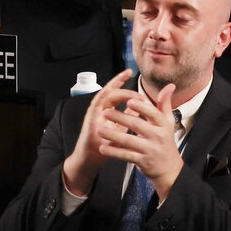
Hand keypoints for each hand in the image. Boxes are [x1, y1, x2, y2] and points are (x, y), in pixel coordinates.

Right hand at [62, 70, 134, 195]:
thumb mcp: (120, 128)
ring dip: (118, 93)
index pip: (114, 91)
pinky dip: (104, 101)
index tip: (130, 71)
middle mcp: (98, 109)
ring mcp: (93, 115)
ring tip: (132, 94)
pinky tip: (112, 96)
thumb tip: (140, 104)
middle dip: (120, 83)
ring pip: (104, 97)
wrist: (91, 160)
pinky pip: (96, 107)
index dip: (121, 81)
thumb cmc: (105, 145)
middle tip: (133, 82)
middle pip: (108, 90)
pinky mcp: (90, 122)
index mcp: (107, 110)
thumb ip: (128, 115)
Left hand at [97, 81, 184, 199]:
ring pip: (129, 141)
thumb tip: (169, 85)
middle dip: (120, 118)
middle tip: (105, 112)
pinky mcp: (142, 161)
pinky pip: (126, 156)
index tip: (129, 100)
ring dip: (113, 135)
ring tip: (99, 130)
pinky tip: (103, 148)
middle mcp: (157, 137)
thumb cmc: (166, 141)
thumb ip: (165, 104)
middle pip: (137, 125)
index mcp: (163, 125)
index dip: (142, 107)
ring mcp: (149, 150)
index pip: (153, 114)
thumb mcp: (168, 123)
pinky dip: (114, 152)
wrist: (169, 169)